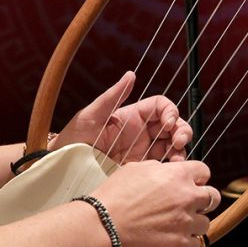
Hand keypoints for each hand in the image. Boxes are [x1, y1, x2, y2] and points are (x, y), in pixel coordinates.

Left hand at [54, 71, 191, 163]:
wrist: (65, 164)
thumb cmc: (74, 136)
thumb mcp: (92, 114)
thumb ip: (112, 96)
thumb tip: (131, 74)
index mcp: (132, 115)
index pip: (161, 106)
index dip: (170, 111)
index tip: (168, 122)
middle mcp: (141, 132)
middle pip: (173, 126)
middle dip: (182, 131)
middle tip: (178, 143)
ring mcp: (142, 151)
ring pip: (172, 146)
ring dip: (180, 150)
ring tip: (176, 161)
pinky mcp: (140, 169)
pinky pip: (162, 167)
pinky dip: (171, 168)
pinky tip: (169, 172)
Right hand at [89, 158, 218, 246]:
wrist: (103, 227)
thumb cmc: (113, 198)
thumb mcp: (134, 169)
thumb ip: (158, 169)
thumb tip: (166, 172)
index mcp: (177, 175)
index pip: (203, 171)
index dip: (197, 178)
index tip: (191, 184)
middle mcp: (187, 197)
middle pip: (213, 197)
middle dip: (202, 201)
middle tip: (187, 207)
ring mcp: (186, 223)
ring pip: (204, 223)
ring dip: (192, 224)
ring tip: (172, 227)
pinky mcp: (182, 246)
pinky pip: (195, 245)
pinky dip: (184, 244)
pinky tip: (169, 241)